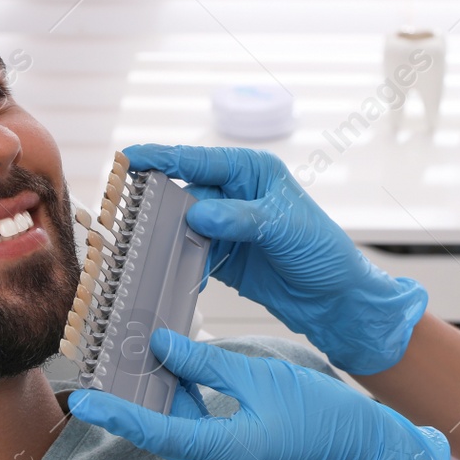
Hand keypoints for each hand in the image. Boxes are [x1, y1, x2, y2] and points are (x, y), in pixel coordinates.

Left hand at [68, 329, 453, 459]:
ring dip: (162, 397)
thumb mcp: (260, 376)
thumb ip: (207, 363)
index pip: (156, 433)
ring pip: (178, 430)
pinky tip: (179, 372)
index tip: (83, 401)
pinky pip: (197, 433)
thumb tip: (162, 347)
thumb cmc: (321, 414)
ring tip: (140, 356)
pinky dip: (185, 404)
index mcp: (224, 452)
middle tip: (108, 361)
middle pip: (162, 430)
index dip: (117, 415)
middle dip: (136, 396)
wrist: (362, 449)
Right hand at [123, 143, 427, 374]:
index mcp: (252, 172)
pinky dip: (175, 261)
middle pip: (182, 190)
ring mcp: (226, 226)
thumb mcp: (284, 228)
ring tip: (134, 244)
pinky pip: (189, 253)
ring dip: (160, 234)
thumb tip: (198, 211)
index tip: (127, 158)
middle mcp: (235, 194)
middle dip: (152, 200)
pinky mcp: (223, 256)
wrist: (338, 301)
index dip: (160, 158)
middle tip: (121, 210)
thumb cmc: (324, 253)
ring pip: (180, 223)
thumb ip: (240, 219)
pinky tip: (163, 271)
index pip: (198, 160)